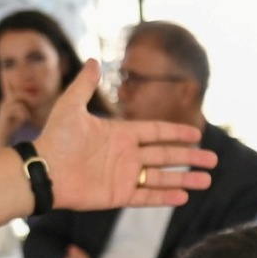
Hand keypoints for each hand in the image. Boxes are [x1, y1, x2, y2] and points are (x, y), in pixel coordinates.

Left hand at [33, 62, 211, 210]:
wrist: (43, 171)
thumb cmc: (55, 138)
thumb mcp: (70, 106)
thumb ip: (84, 85)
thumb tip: (92, 60)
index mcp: (120, 134)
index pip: (156, 132)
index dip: (176, 133)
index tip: (197, 133)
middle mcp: (126, 155)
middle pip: (166, 155)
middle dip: (190, 158)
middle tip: (213, 160)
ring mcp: (124, 176)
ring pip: (161, 177)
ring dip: (184, 179)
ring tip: (206, 181)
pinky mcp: (118, 195)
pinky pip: (146, 197)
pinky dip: (164, 197)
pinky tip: (183, 197)